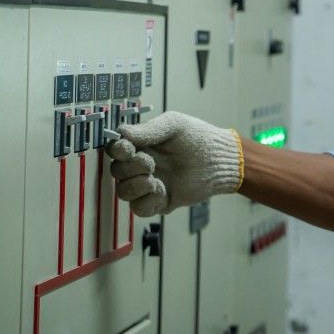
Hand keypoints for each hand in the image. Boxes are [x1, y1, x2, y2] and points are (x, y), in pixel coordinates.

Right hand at [106, 110, 243, 215]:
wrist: (219, 159)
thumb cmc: (197, 137)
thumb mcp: (173, 125)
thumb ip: (147, 130)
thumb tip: (121, 132)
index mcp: (140, 146)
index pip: (115, 150)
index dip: (116, 150)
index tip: (128, 148)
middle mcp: (141, 166)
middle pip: (116, 172)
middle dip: (130, 168)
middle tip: (151, 163)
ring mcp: (149, 185)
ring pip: (123, 192)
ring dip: (134, 186)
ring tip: (154, 179)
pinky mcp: (159, 202)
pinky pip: (139, 208)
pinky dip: (146, 201)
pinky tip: (161, 190)